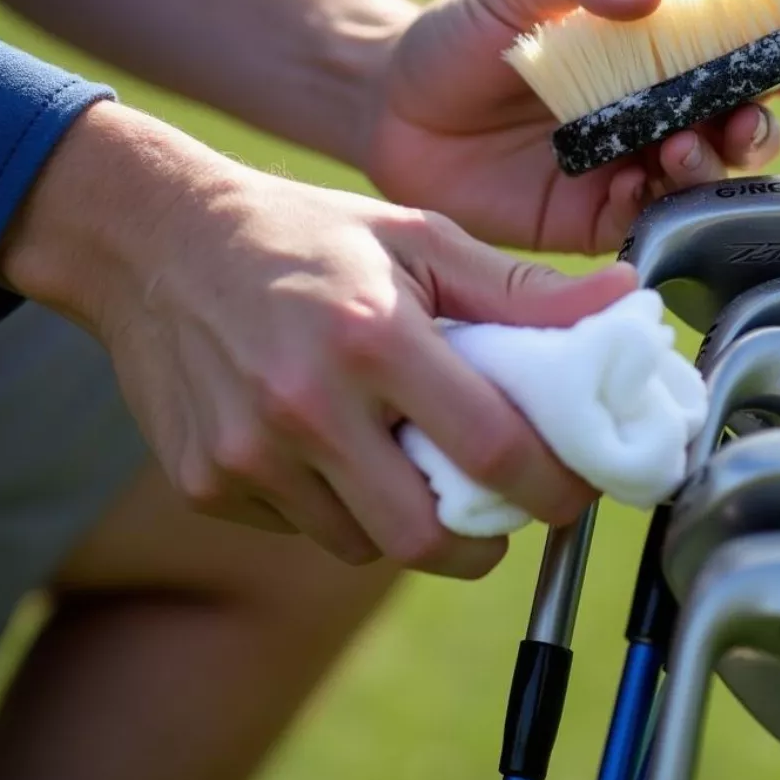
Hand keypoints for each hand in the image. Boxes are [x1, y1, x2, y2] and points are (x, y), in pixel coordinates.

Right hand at [0, 103, 636, 574]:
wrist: (155, 238)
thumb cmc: (303, 235)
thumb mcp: (418, 239)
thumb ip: (523, 290)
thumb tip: (624, 302)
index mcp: (373, 339)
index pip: (492, 449)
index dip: (551, 487)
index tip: (571, 491)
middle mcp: (306, 407)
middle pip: (424, 536)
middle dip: (481, 543)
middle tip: (497, 509)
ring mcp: (248, 454)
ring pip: (361, 544)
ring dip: (404, 522)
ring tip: (410, 466)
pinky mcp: (206, 482)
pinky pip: (300, 528)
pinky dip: (336, 508)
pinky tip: (335, 453)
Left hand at [364, 0, 779, 253]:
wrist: (390, 108)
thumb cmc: (458, 38)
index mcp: (649, 59)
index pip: (732, 62)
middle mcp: (649, 119)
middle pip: (732, 131)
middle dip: (755, 128)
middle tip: (744, 119)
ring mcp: (623, 172)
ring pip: (698, 182)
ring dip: (710, 167)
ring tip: (686, 149)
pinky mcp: (588, 221)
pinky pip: (644, 223)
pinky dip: (658, 209)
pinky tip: (643, 187)